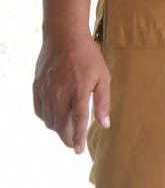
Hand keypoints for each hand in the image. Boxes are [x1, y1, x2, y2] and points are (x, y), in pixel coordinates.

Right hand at [33, 33, 110, 152]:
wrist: (64, 37)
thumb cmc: (88, 56)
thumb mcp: (103, 76)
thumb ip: (103, 102)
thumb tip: (104, 124)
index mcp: (78, 91)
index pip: (77, 122)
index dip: (78, 138)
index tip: (79, 151)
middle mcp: (59, 94)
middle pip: (60, 125)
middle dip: (67, 138)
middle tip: (73, 145)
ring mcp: (46, 91)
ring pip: (49, 120)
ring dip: (57, 129)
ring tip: (67, 131)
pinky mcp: (37, 87)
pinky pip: (39, 110)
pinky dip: (47, 118)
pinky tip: (55, 118)